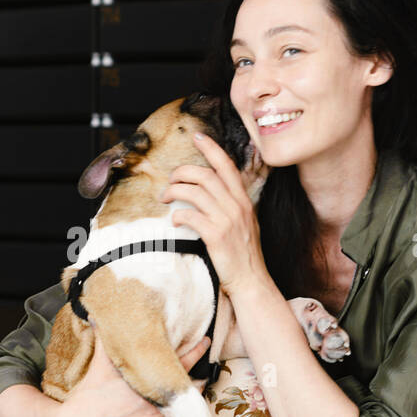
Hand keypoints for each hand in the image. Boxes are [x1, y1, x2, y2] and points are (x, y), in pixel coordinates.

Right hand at [55, 330, 211, 416]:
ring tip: (182, 393)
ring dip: (183, 404)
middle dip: (193, 381)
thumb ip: (106, 339)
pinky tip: (167, 413)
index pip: (183, 363)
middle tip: (196, 371)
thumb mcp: (99, 363)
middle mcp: (157, 408)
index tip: (206, 342)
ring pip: (182, 415)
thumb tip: (101, 317)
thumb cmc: (88, 396)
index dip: (197, 351)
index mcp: (149, 384)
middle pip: (190, 392)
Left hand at [159, 131, 267, 295]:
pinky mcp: (215, 235)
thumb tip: (211, 192)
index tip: (197, 137)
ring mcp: (227, 220)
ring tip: (165, 198)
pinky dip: (178, 215)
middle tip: (170, 180)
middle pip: (205, 175)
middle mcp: (236, 206)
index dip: (211, 148)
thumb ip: (231, 205)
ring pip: (194, 192)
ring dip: (174, 191)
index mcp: (243, 200)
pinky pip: (189, 216)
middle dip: (182, 172)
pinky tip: (175, 221)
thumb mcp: (245, 222)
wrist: (251, 280)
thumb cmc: (244, 253)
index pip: (226, 166)